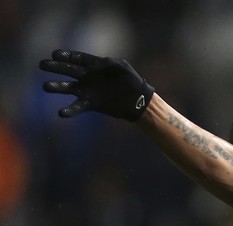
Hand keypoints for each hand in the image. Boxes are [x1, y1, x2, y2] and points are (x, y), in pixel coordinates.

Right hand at [39, 49, 153, 120]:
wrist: (138, 100)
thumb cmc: (131, 80)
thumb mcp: (122, 67)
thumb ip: (111, 64)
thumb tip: (102, 63)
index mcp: (95, 65)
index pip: (78, 58)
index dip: (67, 56)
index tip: (55, 54)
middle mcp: (88, 76)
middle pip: (69, 70)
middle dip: (56, 67)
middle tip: (42, 65)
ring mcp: (88, 90)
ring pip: (69, 87)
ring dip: (57, 87)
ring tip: (46, 87)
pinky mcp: (91, 103)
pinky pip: (78, 106)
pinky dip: (70, 110)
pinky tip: (61, 113)